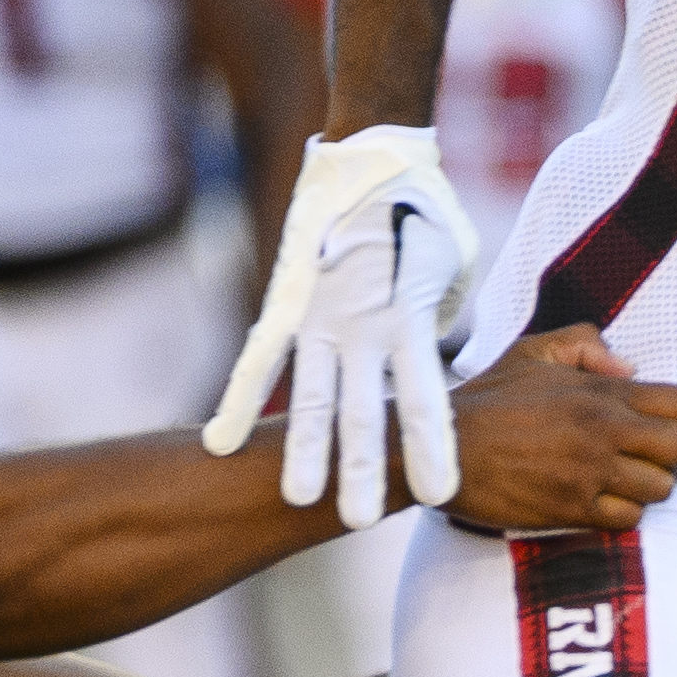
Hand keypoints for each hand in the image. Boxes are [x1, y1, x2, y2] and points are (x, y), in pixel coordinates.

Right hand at [203, 126, 482, 527]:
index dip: (431, 448)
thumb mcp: (455, 267)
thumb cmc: (427, 214)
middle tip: (358, 522)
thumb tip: (442, 363)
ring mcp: (322, 316)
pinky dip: (241, 400)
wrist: (373, 154)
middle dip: (362, 469)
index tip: (439, 495)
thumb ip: (444, 321)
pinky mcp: (289, 303)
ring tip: (298, 499)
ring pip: (313, 395)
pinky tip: (220, 444)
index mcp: (413, 317)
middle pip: (364, 411)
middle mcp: (365, 324)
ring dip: (305, 449)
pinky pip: (261, 359)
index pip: (425, 397)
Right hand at [440, 326, 676, 533]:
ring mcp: (590, 473)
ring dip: (654, 485)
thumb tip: (631, 368)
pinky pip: (627, 518)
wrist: (443, 447)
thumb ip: (586, 345)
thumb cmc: (488, 399)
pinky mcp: (572, 509)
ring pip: (660, 487)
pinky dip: (626, 512)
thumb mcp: (533, 350)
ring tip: (637, 480)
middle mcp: (603, 431)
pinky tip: (610, 502)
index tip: (675, 423)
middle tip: (675, 457)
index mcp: (599, 390)